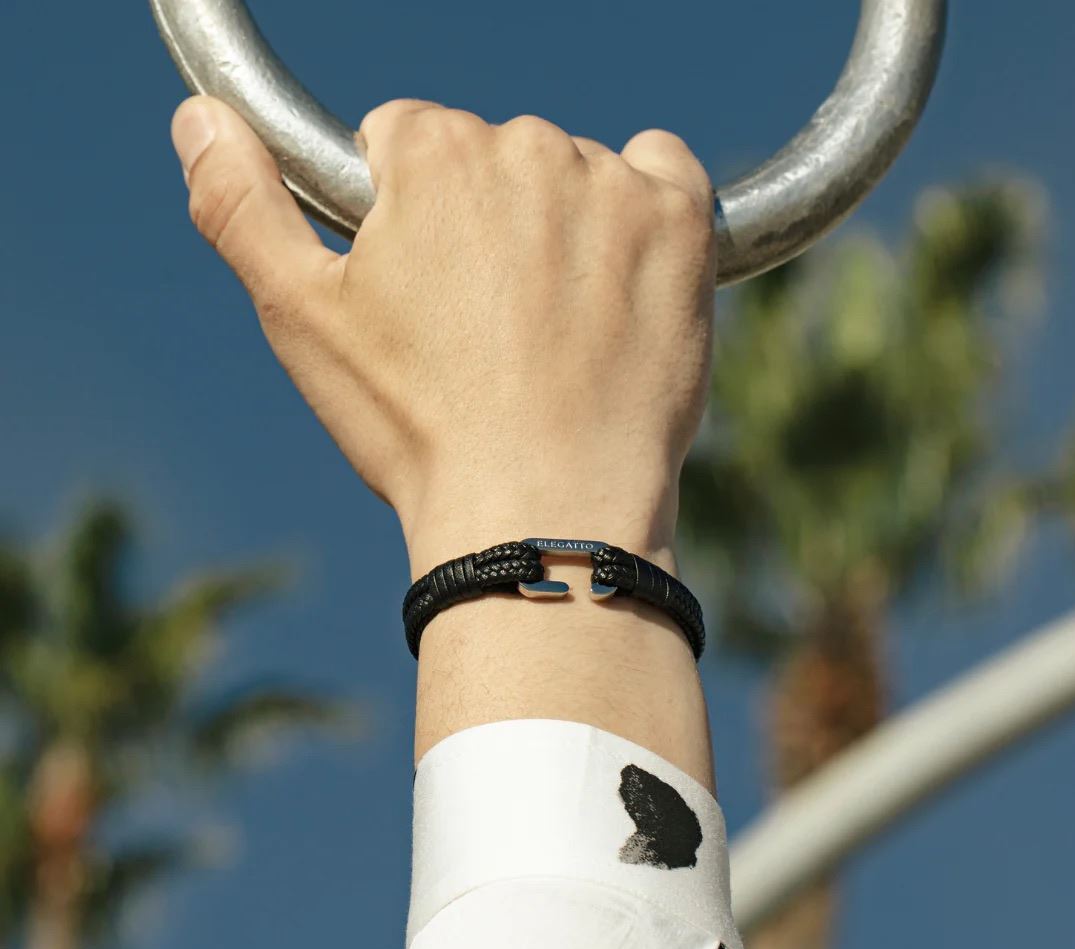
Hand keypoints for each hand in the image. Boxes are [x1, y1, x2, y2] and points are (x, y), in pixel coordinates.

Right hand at [171, 96, 717, 576]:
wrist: (544, 509)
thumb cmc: (421, 428)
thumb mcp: (303, 321)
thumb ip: (241, 207)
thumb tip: (200, 121)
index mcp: (431, 154)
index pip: (406, 143)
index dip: (406, 220)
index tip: (425, 293)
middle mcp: (526, 146)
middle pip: (494, 161)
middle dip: (486, 227)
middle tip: (488, 331)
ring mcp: (613, 184)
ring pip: (576, 178)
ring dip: (563, 232)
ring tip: (555, 338)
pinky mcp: (681, 225)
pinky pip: (663, 175)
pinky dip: (645, 217)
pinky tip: (620, 290)